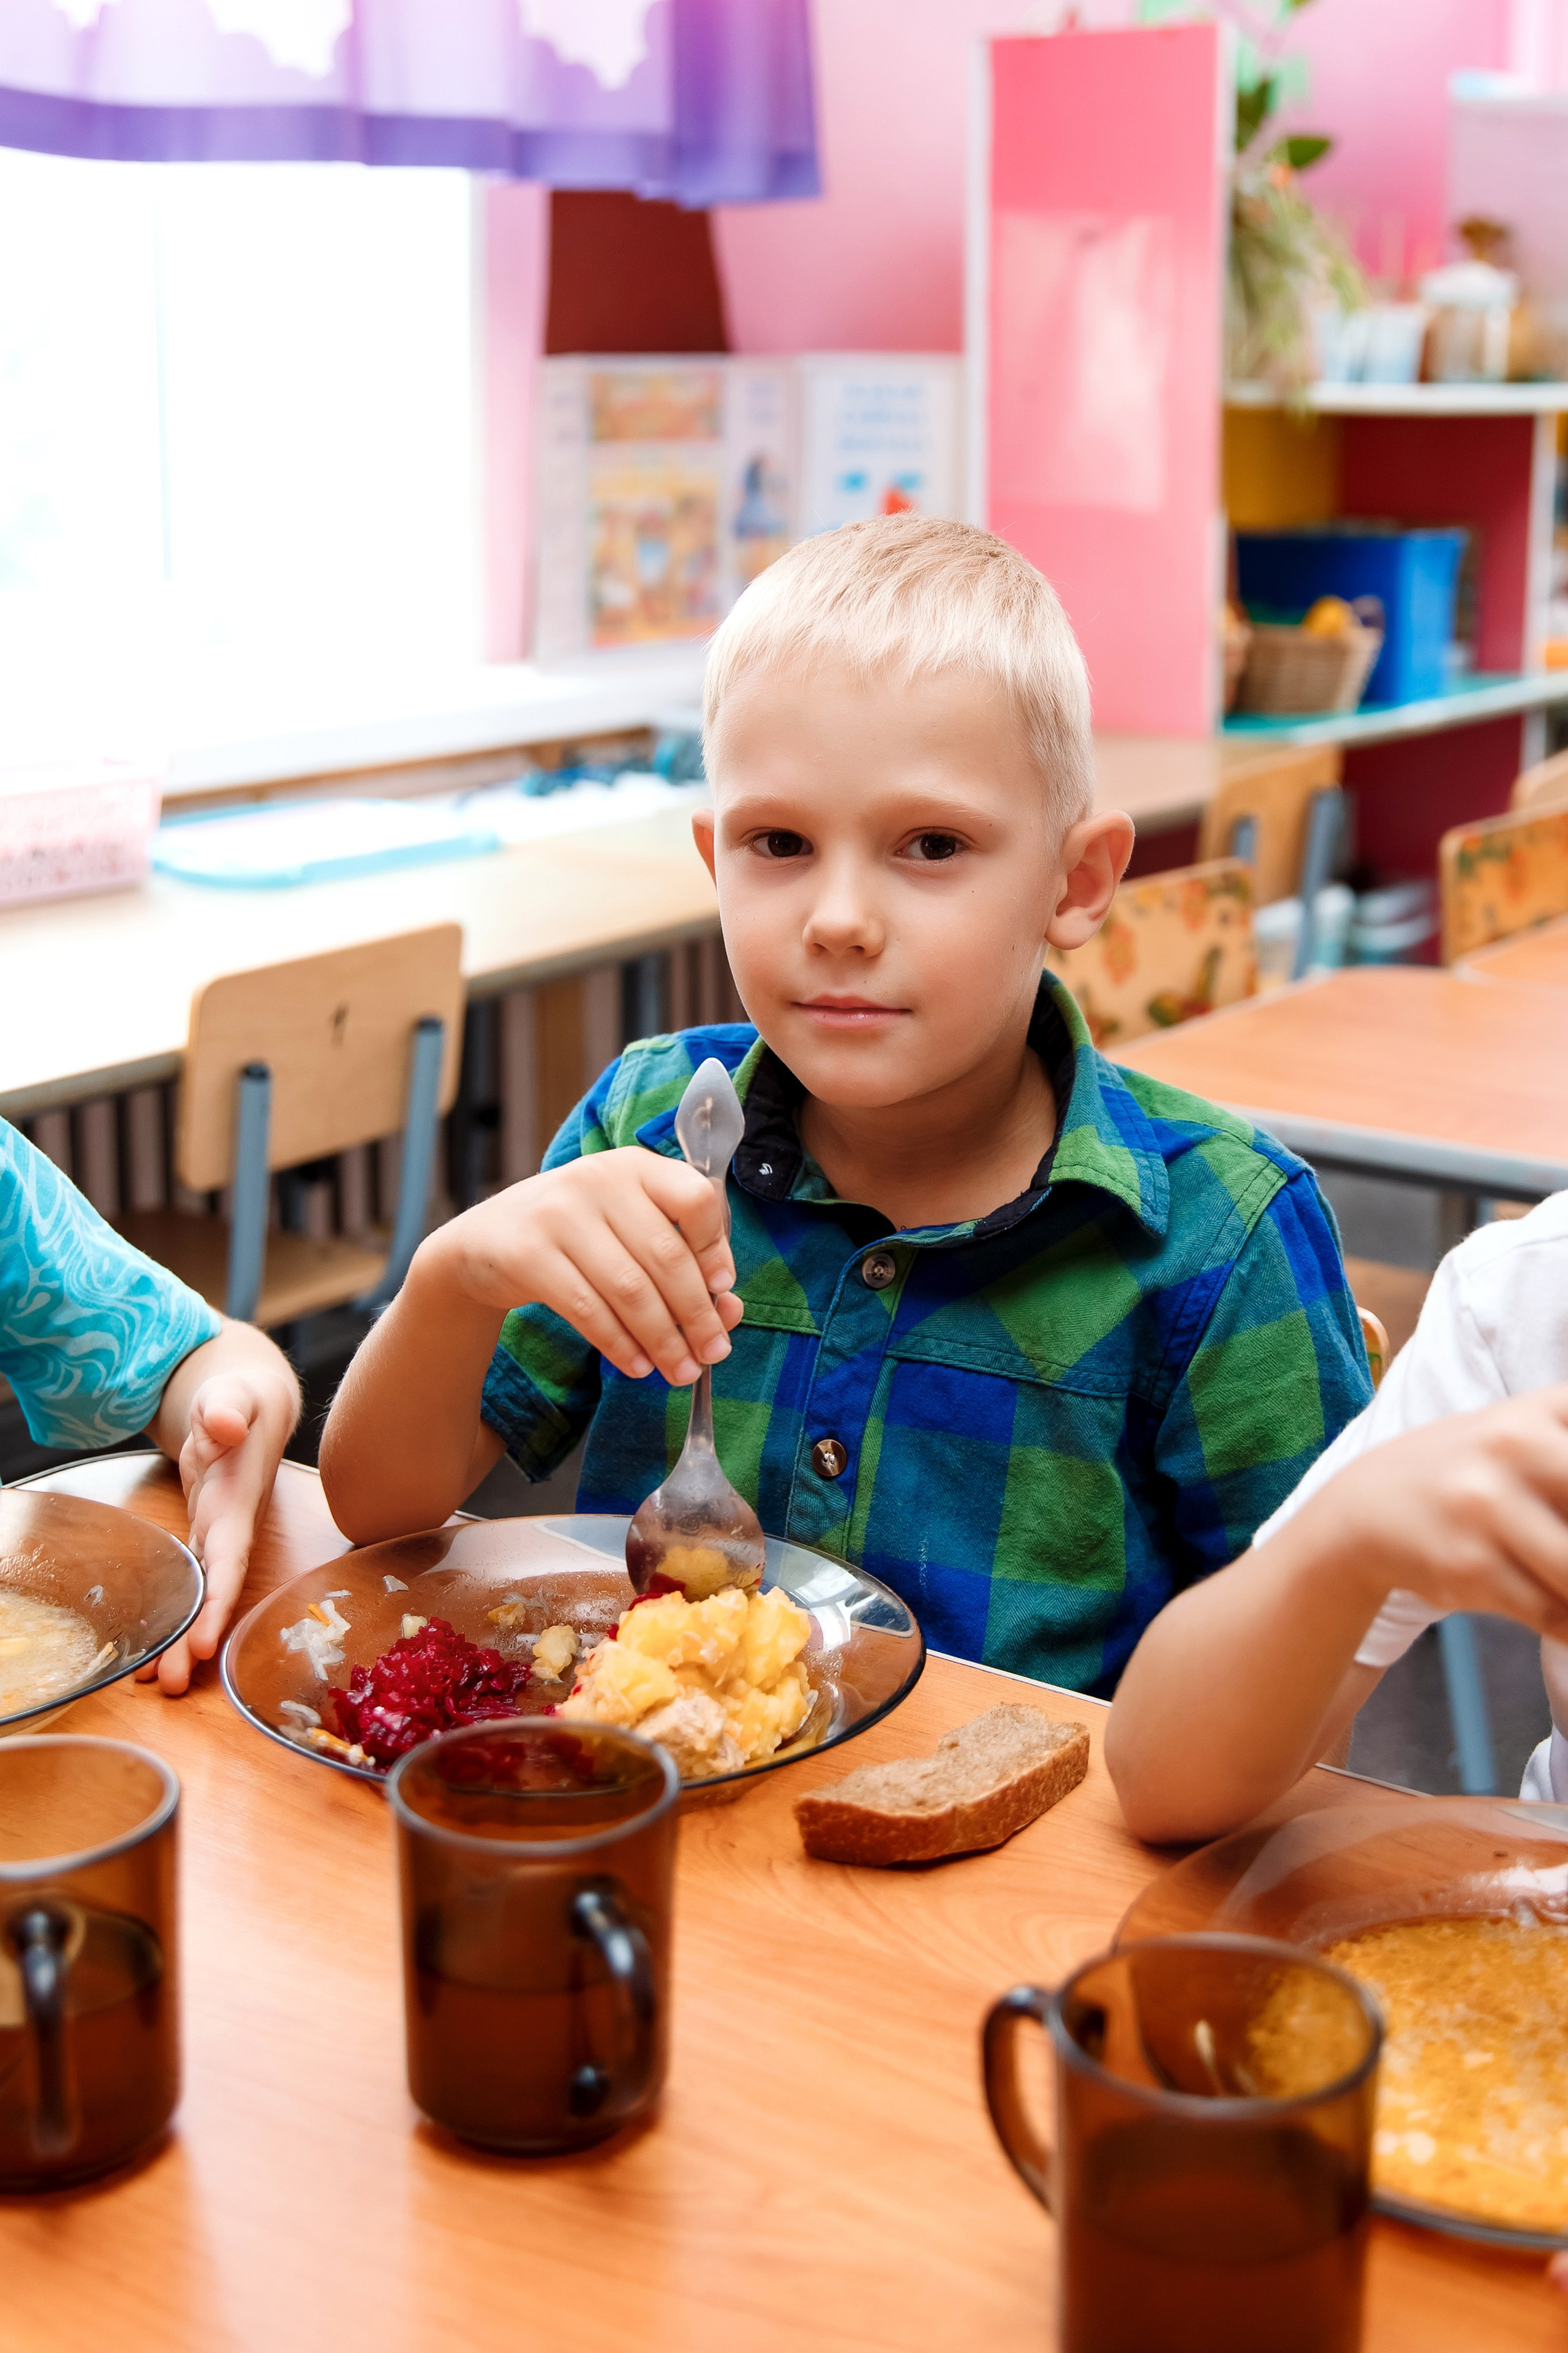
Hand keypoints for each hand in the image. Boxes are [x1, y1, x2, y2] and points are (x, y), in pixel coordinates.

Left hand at [137, 1368, 293, 1693]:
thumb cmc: (238, 1401)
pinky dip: (174, 1615)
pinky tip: (152, 1647)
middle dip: (195, 1640)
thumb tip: (224, 1428)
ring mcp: (215, 1536)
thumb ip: (228, 1409)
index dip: (219, 1604)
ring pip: (200, 1597)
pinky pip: (187, 1584)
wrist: (244, 1408)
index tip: (206, 1643)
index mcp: (236, 1505)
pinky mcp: (200, 1535)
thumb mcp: (231, 1397)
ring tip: (154, 1684)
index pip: (230, 1561)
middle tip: (170, 1685)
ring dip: (182, 1640)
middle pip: (214, 1594)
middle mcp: (228, 1529)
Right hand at [428, 1147, 744, 1386]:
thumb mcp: (626, 1228)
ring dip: (663, 1339)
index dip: (715, 1248)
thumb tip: (730, 1308)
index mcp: (634, 1166)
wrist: (485, 1242)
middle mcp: (598, 1180)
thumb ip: (681, 1258)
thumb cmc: (577, 1236)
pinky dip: (620, 1344)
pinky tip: (639, 1365)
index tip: (724, 1289)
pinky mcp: (527, 1253)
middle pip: (665, 1255)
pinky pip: (587, 1309)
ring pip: (629, 1289)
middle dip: (697, 1314)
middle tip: (714, 1353)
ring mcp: (558, 1214)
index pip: (693, 1198)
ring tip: (682, 1371)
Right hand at [1296, 1384, 1567, 1637]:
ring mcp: (1487, 1505)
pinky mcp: (1470, 1565)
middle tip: (1566, 1553)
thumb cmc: (1476, 1474)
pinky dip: (1564, 1621)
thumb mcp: (1532, 1435)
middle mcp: (1514, 1446)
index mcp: (1545, 1410)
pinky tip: (1553, 1608)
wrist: (1367, 1508)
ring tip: (1556, 1580)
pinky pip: (1552, 1613)